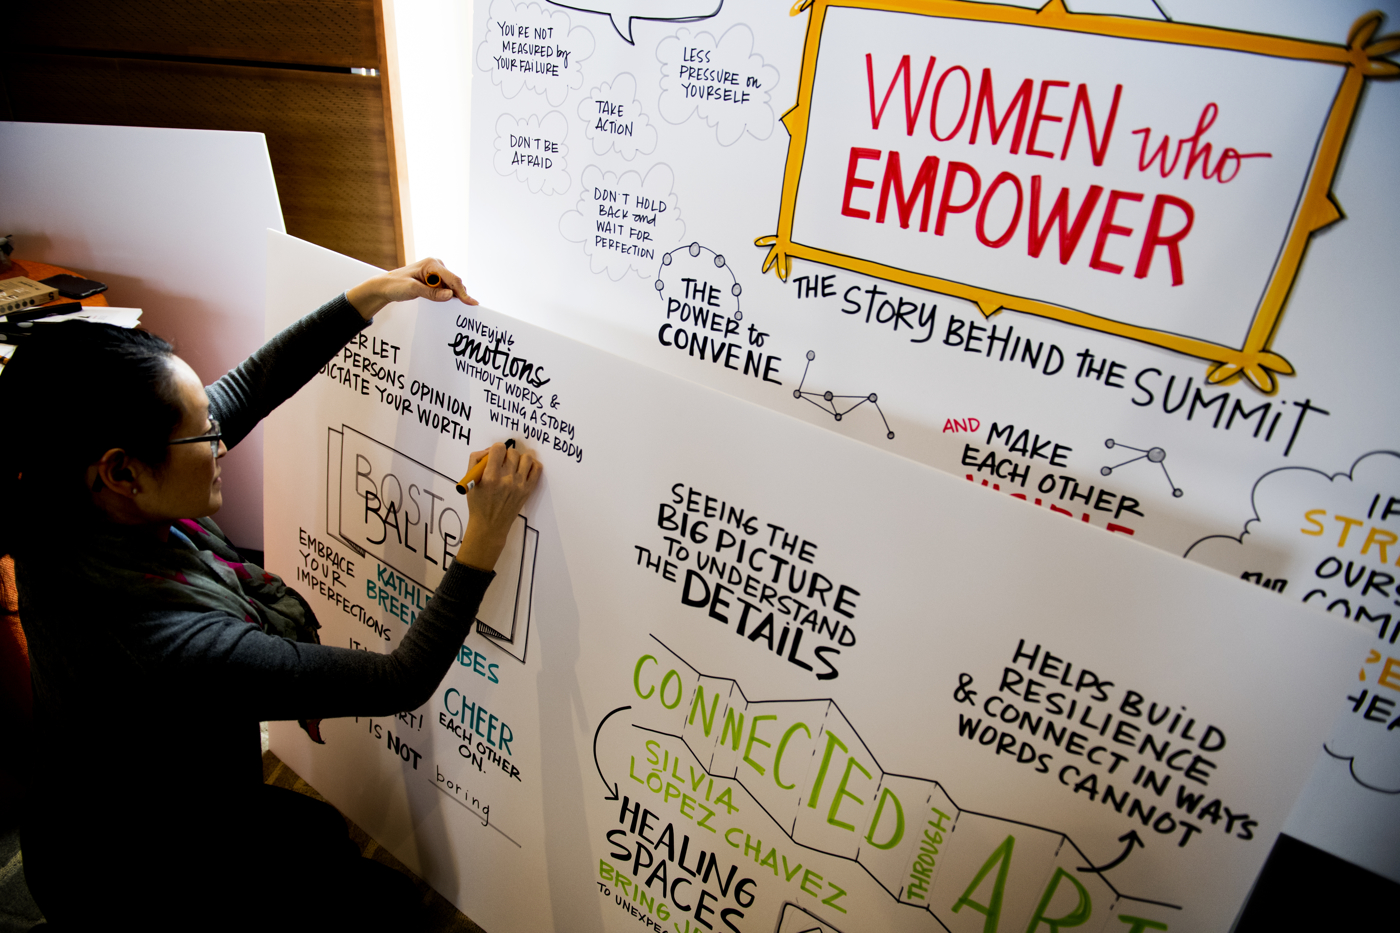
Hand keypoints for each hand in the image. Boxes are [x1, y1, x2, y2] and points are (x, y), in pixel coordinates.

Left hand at [345, 258, 477, 319]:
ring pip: (451, 286)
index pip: (453, 279)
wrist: (384, 286)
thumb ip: (432, 293)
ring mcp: (436, 273)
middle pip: (455, 282)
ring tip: (442, 302)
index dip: (463, 292)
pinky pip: (445, 288)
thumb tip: (450, 295)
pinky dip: (446, 295)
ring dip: (451, 295)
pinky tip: (442, 300)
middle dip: (458, 294)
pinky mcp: (434, 280)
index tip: (471, 303)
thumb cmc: (395, 285)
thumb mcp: (412, 289)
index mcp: (432, 264)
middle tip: (461, 307)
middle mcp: (436, 266)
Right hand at [454, 442, 541, 570]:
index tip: (494, 455)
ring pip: (526, 458)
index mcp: (490, 477)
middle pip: (512, 452)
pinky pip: (537, 469)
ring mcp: (519, 485)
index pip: (499, 448)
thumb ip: (476, 460)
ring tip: (513, 466)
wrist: (490, 525)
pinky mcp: (528, 490)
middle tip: (502, 463)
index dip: (496, 448)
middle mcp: (506, 480)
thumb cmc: (478, 503)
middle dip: (506, 455)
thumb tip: (490, 449)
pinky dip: (532, 465)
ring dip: (519, 459)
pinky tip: (523, 469)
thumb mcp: (469, 481)